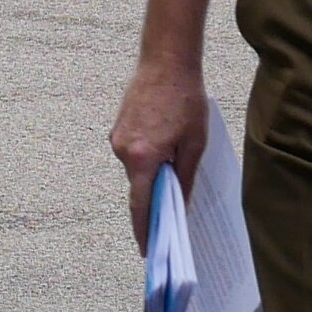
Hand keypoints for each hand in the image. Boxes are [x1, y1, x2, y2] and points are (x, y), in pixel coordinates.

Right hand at [110, 53, 208, 239]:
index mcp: (143, 158)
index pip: (140, 205)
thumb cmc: (185, 100)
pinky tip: (165, 142)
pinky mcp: (118, 128)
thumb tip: (179, 206)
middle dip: (155, 197)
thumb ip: (184, 178)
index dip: (144, 230)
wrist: (166, 61)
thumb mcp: (194, 144)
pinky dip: (147, 156)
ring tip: (176, 157)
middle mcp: (123, 151)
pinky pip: (132, 153)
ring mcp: (117, 138)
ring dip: (153, 171)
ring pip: (136, 168)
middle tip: (174, 205)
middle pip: (138, 187)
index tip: (147, 249)